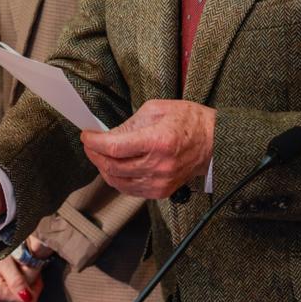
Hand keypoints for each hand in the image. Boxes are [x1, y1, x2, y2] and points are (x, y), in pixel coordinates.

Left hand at [79, 99, 214, 199]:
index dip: (94, 143)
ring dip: (103, 168)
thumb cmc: (189, 122)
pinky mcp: (161, 192)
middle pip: (112, 166)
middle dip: (94, 154)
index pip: (115, 147)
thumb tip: (108, 134)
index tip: (86, 136)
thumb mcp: (157, 109)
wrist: (214, 143)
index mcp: (158, 141)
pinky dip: (117, 179)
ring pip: (118, 181)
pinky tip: (114, 168)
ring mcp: (160, 182)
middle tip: (90, 144)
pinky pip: (130, 190)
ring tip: (100, 155)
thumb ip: (130, 123)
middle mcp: (158, 165)